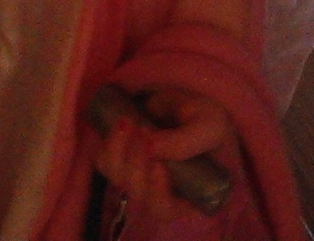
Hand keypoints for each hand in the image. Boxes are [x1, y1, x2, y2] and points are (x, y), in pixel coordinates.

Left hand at [92, 86, 234, 226]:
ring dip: (118, 151)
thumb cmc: (209, 122)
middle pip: (138, 193)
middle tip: (145, 130)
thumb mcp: (209, 128)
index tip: (159, 165)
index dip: (157, 193)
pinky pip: (104, 161)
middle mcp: (160, 193)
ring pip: (117, 178)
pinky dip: (108, 144)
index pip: (166, 209)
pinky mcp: (122, 159)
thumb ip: (186, 141)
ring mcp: (139, 177)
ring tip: (130, 122)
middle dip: (137, 164)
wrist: (189, 103)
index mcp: (187, 197)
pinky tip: (121, 125)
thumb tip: (150, 147)